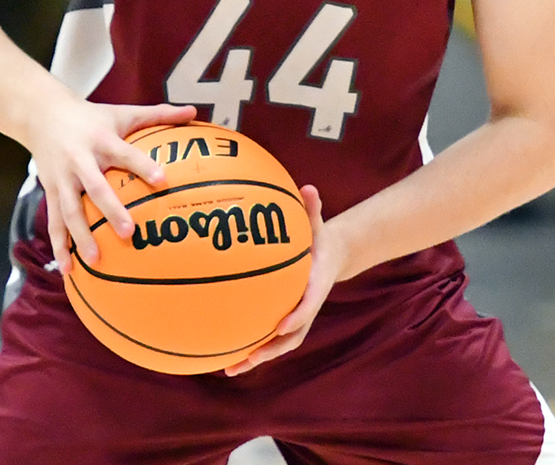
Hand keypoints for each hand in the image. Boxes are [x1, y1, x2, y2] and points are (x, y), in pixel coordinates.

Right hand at [22, 94, 196, 273]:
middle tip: (130, 232)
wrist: (42, 115)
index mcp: (101, 140)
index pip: (125, 153)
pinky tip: (69, 269)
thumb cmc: (92, 117)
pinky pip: (54, 222)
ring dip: (81, 236)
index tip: (163, 180)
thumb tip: (194, 112)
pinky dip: (60, 246)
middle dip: (111, 210)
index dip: (143, 166)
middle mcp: (79, 160)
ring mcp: (62, 179)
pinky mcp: (50, 192)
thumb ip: (158, 114)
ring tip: (96, 260)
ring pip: (70, 211)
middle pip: (95, 187)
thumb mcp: (123, 112)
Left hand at [224, 184, 339, 375]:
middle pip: (291, 336)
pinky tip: (222, 354)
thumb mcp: (319, 223)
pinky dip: (248, 348)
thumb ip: (313, 208)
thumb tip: (308, 187)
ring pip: (278, 345)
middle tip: (250, 358)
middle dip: (271, 350)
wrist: (333, 258)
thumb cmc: (320, 239)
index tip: (281, 324)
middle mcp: (306, 308)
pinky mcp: (284, 319)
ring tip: (229, 368)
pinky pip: (267, 337)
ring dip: (256, 358)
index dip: (296, 316)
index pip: (309, 305)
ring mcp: (295, 318)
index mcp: (316, 287)